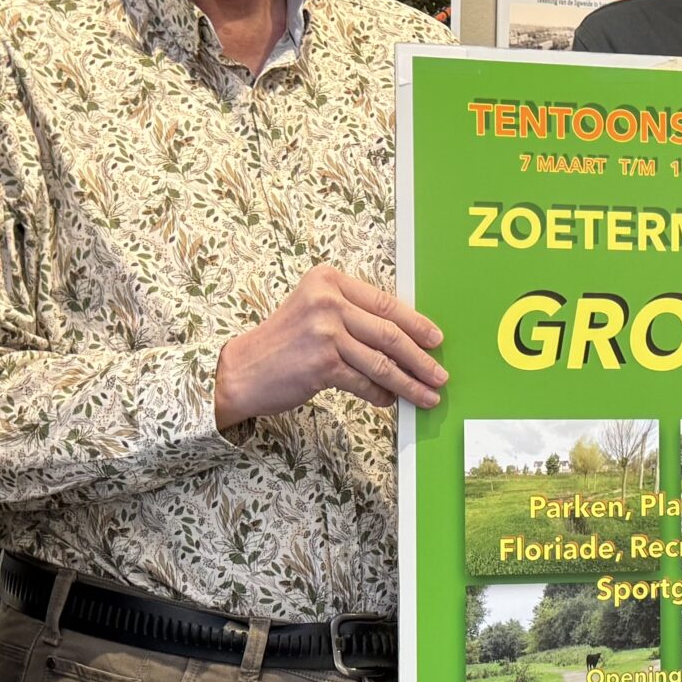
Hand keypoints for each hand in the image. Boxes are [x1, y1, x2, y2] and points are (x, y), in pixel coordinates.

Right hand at [215, 266, 445, 427]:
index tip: (435, 338)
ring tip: (426, 395)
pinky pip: (365, 383)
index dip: (416, 323)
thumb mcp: (314, 311)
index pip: (385, 303)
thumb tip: (402, 336)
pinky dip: (381, 395)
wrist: (242, 370)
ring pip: (382, 362)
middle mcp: (327, 301)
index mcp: (329, 280)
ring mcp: (325, 333)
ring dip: (409, 382)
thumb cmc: (282, 343)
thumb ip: (352, 314)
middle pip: (389, 332)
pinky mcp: (322, 364)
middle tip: (439, 373)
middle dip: (420, 357)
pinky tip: (390, 401)